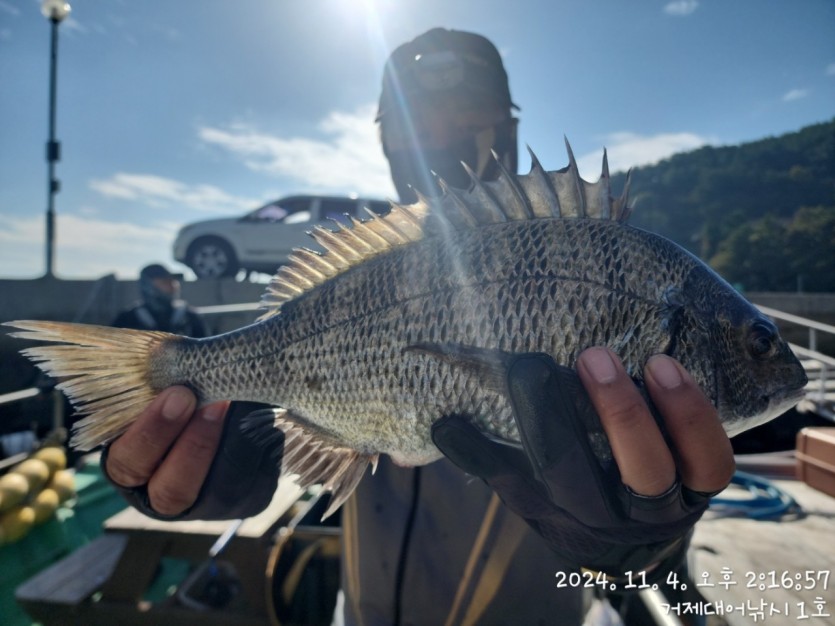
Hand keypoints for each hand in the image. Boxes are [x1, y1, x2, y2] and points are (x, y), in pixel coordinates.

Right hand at [102, 387, 279, 519]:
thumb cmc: (180, 397)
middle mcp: (164, 498)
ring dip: (235, 444)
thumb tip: (167, 355)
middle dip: (195, 444)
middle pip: (173, 490)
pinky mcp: (250, 500)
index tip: (180, 393)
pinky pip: (258, 482)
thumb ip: (160, 381)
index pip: (130, 462)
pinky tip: (266, 417)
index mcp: (130, 469)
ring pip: (221, 490)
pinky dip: (264, 447)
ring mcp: (209, 506)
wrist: (224, 412)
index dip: (153, 431)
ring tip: (247, 404)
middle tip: (216, 402)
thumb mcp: (161, 389)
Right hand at [432, 347, 734, 575]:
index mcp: (575, 514)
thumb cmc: (566, 505)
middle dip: (614, 412)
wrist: (625, 548)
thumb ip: (487, 458)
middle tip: (590, 356)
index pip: (560, 469)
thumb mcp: (525, 490)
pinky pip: (713, 458)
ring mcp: (674, 505)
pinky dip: (697, 417)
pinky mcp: (704, 486)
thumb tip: (443, 425)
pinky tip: (670, 371)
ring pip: (680, 467)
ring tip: (650, 363)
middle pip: (630, 472)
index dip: (544, 418)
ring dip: (672, 413)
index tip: (526, 367)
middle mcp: (629, 516)